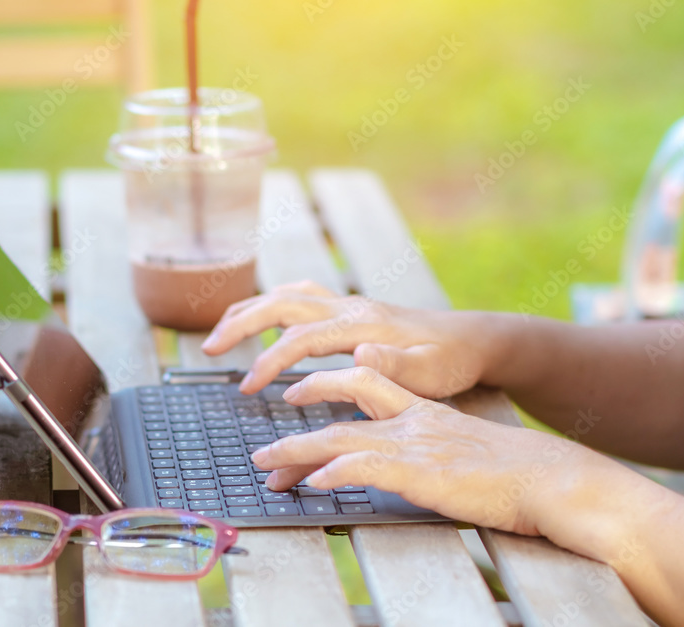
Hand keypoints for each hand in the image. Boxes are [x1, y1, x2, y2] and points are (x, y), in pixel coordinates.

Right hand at [201, 281, 498, 396]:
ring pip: (289, 294)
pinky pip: (303, 296)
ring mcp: (351, 304)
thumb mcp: (431, 374)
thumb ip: (395, 364)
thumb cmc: (451, 363)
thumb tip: (358, 351)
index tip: (248, 388)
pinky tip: (261, 318)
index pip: (303, 336)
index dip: (270, 360)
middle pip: (283, 302)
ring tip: (220, 334)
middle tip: (210, 349)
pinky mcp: (353, 309)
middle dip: (242, 323)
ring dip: (251, 309)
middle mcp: (351, 307)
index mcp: (364, 325)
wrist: (473, 340)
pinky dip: (273, 304)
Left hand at [249, 366, 605, 535]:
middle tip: (262, 449)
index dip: (328, 385)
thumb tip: (419, 467)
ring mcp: (417, 446)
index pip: (366, 386)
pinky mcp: (422, 473)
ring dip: (298, 454)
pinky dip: (334, 473)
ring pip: (341, 441)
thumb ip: (437, 451)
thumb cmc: (519, 473)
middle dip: (297, 425)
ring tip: (267, 469)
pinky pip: (365, 468)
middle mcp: (415, 422)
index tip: (298, 395)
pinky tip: (312, 485)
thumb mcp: (468, 452)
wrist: (554, 478)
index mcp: (426, 413)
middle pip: (342, 408)